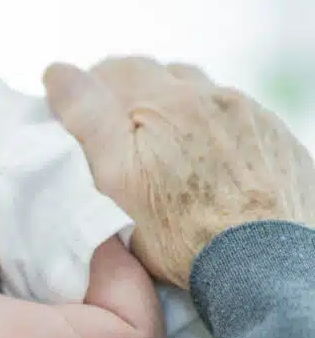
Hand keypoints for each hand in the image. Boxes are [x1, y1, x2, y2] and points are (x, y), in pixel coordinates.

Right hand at [44, 56, 314, 287]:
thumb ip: (87, 117)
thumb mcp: (115, 178)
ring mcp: (254, 117)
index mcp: (168, 100)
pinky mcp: (280, 141)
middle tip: (123, 141)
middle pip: (162, 76)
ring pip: (202, 98)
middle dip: (136, 98)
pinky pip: (237, 121)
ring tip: (168, 155)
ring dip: (179, 114)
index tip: (83, 121)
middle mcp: (215, 96)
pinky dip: (215, 134)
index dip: (92, 91)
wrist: (264, 268)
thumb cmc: (180, 232)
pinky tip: (208, 169)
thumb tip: (58, 71)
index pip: (116, 69)